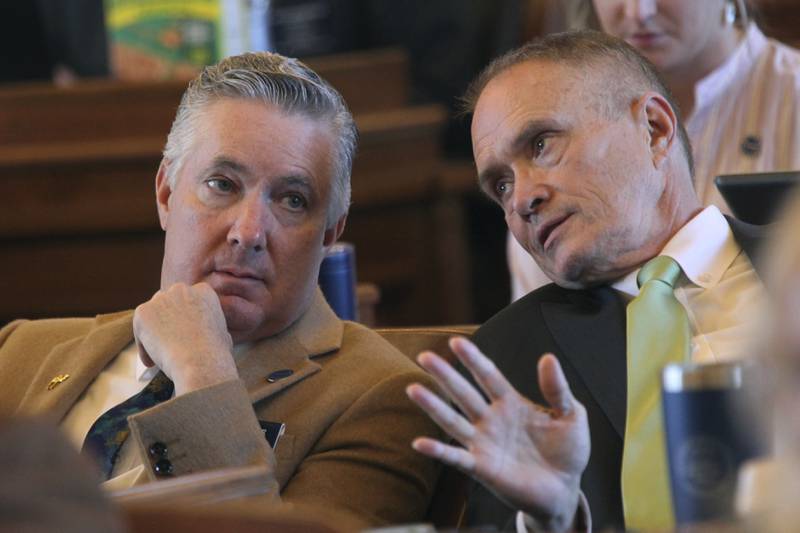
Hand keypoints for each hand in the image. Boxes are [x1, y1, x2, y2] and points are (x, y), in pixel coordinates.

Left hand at [133, 282, 236, 395]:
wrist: (200, 361)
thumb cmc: (215, 353)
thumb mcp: (223, 333)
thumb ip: (211, 326)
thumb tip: (209, 334)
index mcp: (204, 292)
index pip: (188, 299)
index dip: (184, 315)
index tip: (183, 330)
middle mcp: (182, 289)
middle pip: (168, 302)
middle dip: (167, 318)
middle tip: (169, 339)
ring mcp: (161, 299)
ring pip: (152, 315)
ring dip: (154, 331)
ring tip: (159, 353)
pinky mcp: (143, 312)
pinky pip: (140, 330)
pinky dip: (144, 346)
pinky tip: (151, 361)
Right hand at [406, 337, 589, 532]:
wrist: (565, 490)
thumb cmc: (567, 452)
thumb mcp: (572, 415)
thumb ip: (558, 389)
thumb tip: (548, 358)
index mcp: (511, 403)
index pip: (489, 375)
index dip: (473, 359)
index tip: (457, 341)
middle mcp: (492, 420)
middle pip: (464, 393)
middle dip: (445, 374)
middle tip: (424, 356)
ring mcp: (484, 443)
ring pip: (454, 421)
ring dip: (433, 406)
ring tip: (414, 389)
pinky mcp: (482, 468)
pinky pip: (456, 458)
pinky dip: (438, 451)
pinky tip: (420, 443)